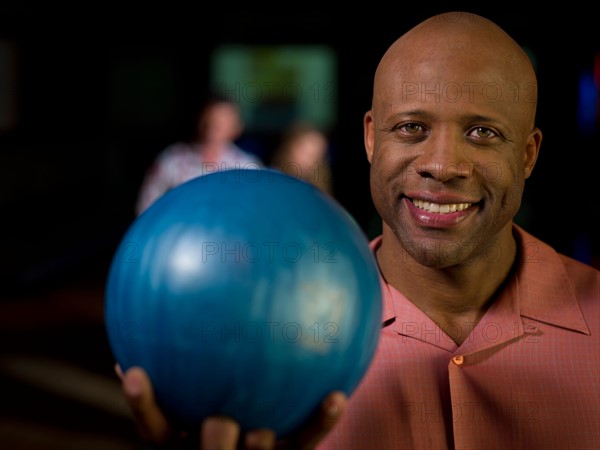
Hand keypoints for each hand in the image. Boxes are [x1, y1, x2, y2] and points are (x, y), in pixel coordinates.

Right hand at [116, 364, 345, 449]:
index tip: (130, 371)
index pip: (154, 424)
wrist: (270, 428)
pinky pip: (308, 439)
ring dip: (257, 448)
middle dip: (213, 443)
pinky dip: (321, 420)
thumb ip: (186, 346)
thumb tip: (158, 295)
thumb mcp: (202, 372)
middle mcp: (217, 447)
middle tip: (217, 419)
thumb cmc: (224, 388)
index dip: (142, 402)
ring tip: (261, 432)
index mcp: (188, 432)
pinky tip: (337, 395)